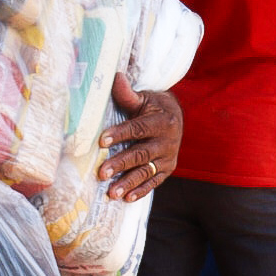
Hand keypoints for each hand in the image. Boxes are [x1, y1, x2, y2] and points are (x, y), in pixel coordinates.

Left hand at [97, 74, 182, 201]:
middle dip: (121, 163)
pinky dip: (141, 191)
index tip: (101, 142)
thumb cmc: (152, 105)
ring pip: (147, 171)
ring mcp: (168, 157)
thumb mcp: (143, 98)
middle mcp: (168, 140)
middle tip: (101, 173)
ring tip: (111, 192)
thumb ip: (128, 93)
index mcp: (162, 121)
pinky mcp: (167, 169)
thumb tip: (115, 76)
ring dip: (128, 182)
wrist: (174, 117)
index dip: (120, 134)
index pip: (138, 129)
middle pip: (141, 153)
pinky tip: (126, 198)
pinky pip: (154, 182)